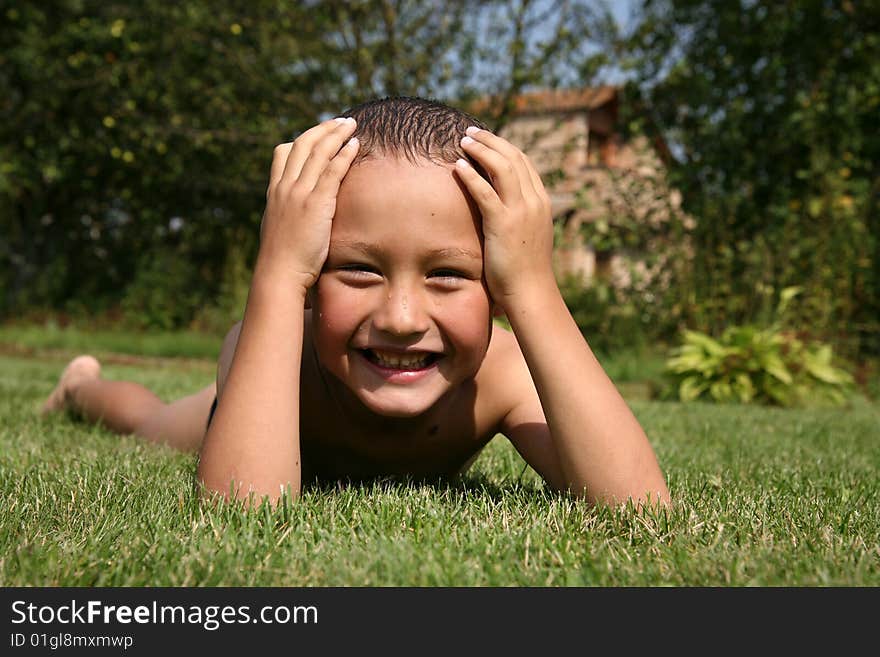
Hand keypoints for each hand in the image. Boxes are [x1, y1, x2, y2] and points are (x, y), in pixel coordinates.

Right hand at [255, 117, 359, 291]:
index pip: (283, 153)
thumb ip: (288, 216)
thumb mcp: (280, 230)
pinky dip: (344, 154)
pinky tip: (355, 145)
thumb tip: (296, 218)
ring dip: (336, 134)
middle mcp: (284, 187)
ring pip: (318, 152)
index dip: (302, 139)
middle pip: (302, 145)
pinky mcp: (316, 203)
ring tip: (351, 124)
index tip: (318, 134)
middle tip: (340, 121)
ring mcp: (299, 193)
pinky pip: (332, 170)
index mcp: (274, 192)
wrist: (279, 273)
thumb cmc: (282, 260)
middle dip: (323, 129)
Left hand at [454, 127, 554, 309]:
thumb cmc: (525, 271)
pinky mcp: (503, 223)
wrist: (531, 292)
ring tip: (463, 141)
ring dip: (481, 150)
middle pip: (514, 157)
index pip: (524, 163)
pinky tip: (458, 167)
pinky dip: (471, 175)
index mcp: (541, 203)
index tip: (486, 139)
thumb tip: (503, 210)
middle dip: (491, 141)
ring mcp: (520, 211)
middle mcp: (534, 201)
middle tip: (471, 132)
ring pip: (501, 167)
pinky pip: (485, 191)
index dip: (504, 147)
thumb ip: (519, 218)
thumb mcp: (528, 236)